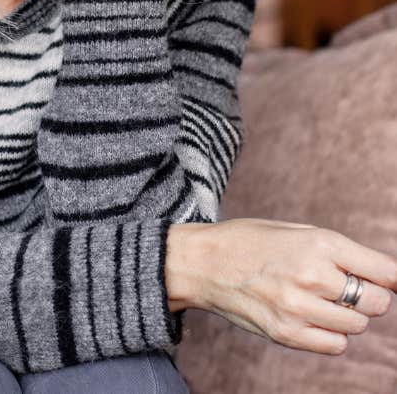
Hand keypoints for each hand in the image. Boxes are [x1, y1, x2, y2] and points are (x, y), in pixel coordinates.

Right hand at [167, 218, 396, 354]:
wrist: (200, 262)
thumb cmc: (246, 241)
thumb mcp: (291, 230)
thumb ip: (335, 251)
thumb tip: (384, 275)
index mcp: (318, 243)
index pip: (385, 271)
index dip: (393, 279)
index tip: (390, 282)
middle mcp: (312, 275)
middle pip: (378, 303)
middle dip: (369, 297)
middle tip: (344, 288)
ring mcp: (299, 308)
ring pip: (357, 326)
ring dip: (346, 316)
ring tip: (318, 299)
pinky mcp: (286, 333)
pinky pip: (335, 346)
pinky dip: (330, 335)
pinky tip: (309, 316)